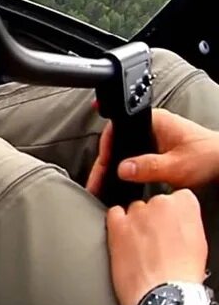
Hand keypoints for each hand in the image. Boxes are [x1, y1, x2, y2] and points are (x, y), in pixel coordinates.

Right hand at [87, 109, 218, 195]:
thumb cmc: (209, 157)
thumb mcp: (177, 165)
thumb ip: (148, 167)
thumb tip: (121, 169)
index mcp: (153, 121)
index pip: (117, 130)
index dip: (105, 149)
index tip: (100, 168)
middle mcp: (151, 126)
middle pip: (118, 142)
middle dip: (106, 162)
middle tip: (97, 181)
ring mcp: (155, 137)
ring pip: (126, 150)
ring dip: (116, 166)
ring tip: (104, 183)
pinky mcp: (159, 148)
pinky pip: (136, 156)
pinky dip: (128, 168)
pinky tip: (123, 181)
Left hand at [106, 190, 207, 304]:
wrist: (163, 293)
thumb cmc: (183, 274)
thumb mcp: (197, 243)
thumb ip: (186, 223)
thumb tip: (178, 224)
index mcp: (185, 205)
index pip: (178, 197)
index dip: (174, 213)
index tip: (172, 225)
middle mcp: (159, 204)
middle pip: (154, 203)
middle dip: (154, 218)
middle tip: (157, 239)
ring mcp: (136, 213)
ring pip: (134, 209)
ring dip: (136, 223)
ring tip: (141, 246)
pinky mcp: (116, 224)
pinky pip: (114, 213)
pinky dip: (117, 223)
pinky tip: (124, 239)